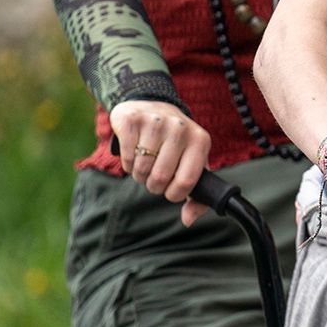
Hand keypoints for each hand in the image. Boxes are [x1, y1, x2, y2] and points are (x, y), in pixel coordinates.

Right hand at [110, 100, 213, 226]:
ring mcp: (156, 121)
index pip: (187, 181)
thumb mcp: (191, 164)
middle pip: (160, 177)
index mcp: (200, 140)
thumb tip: (188, 220)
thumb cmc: (175, 144)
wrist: (153, 107)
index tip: (170, 191)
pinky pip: (126, 158)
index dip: (174, 194)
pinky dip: (127, 163)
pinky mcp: (132, 119)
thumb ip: (196, 196)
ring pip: (142, 168)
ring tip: (145, 164)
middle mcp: (180, 128)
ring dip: (140, 174)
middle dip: (154, 185)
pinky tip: (133, 152)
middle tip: (154, 176)